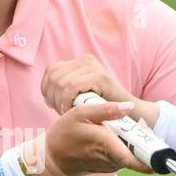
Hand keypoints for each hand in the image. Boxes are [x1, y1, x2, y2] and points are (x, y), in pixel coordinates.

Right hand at [21, 101, 155, 175]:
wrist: (50, 158)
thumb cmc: (64, 135)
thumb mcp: (80, 113)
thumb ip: (106, 109)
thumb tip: (129, 107)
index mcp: (107, 145)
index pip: (137, 159)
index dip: (153, 157)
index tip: (163, 151)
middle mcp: (112, 160)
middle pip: (138, 154)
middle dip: (144, 140)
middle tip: (141, 125)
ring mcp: (110, 166)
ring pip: (131, 155)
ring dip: (133, 142)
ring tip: (125, 128)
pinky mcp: (108, 168)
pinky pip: (122, 156)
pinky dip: (123, 147)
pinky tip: (114, 136)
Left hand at [39, 53, 158, 125]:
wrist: (129, 115)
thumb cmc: (102, 109)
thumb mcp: (79, 96)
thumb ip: (63, 89)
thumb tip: (45, 91)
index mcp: (79, 62)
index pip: (51, 71)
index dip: (46, 89)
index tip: (53, 105)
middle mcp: (85, 60)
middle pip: (53, 76)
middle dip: (52, 97)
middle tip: (60, 111)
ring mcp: (93, 66)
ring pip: (60, 82)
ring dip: (60, 101)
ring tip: (68, 112)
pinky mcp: (99, 76)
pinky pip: (71, 86)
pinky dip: (67, 100)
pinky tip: (71, 110)